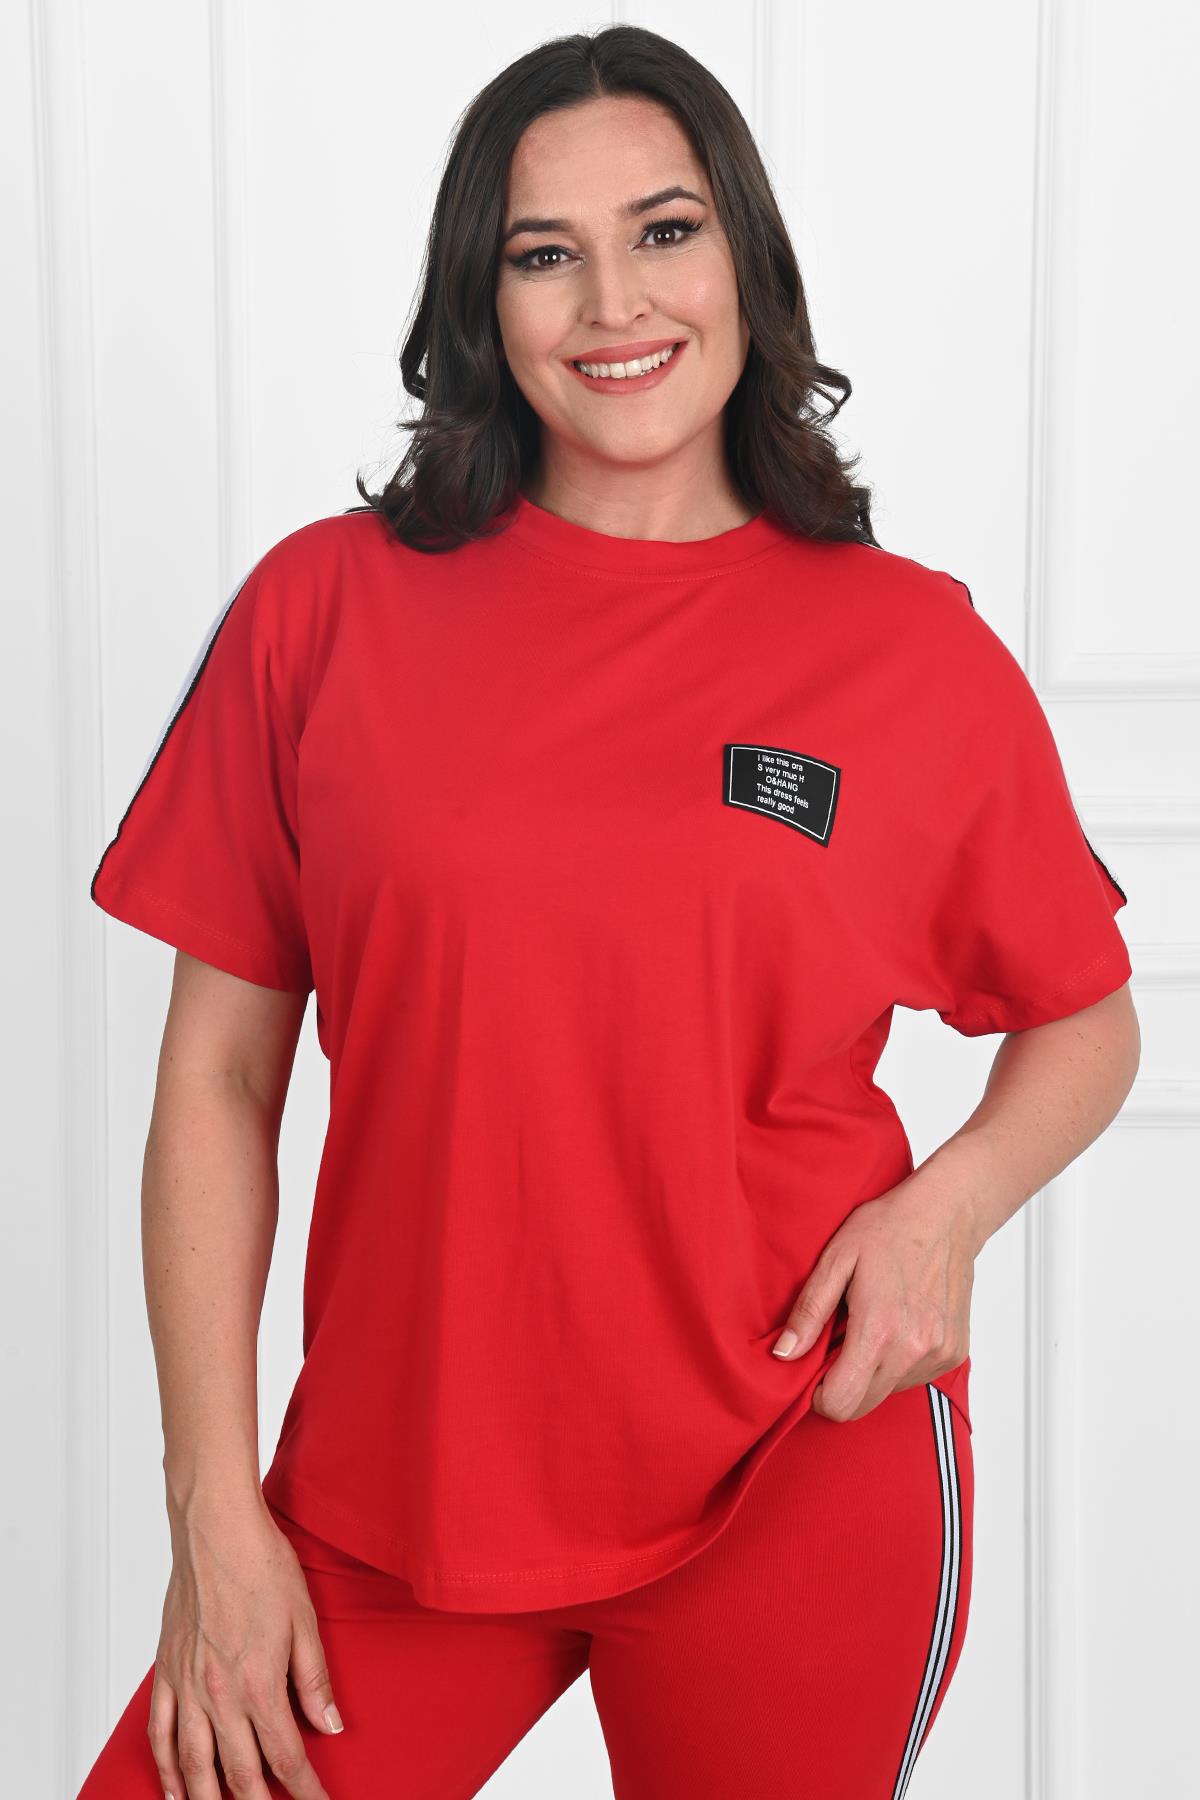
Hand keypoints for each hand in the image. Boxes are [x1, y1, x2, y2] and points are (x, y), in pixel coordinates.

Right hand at [147, 1493, 342, 1799]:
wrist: (216, 1530)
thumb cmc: (262, 1565)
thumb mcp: (305, 1621)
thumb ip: (314, 1679)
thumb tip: (330, 1724)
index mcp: (259, 1684)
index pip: (286, 1757)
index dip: (305, 1791)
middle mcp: (219, 1694)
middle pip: (239, 1774)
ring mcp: (187, 1686)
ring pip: (194, 1765)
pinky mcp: (166, 1671)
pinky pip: (160, 1733)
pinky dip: (167, 1769)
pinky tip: (177, 1790)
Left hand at [771, 1167, 978, 1421]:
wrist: (947, 1214)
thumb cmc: (888, 1228)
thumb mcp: (836, 1259)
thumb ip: (809, 1311)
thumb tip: (783, 1354)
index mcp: (878, 1332)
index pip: (841, 1403)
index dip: (818, 1395)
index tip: (813, 1371)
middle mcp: (912, 1351)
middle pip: (862, 1406)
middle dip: (841, 1384)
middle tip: (838, 1341)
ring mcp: (938, 1354)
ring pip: (888, 1392)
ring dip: (871, 1371)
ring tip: (871, 1323)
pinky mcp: (954, 1353)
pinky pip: (913, 1377)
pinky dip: (897, 1362)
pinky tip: (897, 1323)